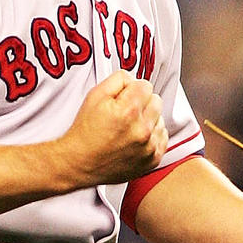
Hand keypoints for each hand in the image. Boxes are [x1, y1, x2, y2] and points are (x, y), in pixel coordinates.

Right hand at [56, 70, 167, 185]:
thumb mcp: (94, 95)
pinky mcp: (152, 159)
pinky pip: (163, 137)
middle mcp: (141, 130)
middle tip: (125, 112)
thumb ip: (118, 80)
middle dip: (142, 103)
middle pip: (156, 101)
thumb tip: (133, 79)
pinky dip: (152, 136)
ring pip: (160, 119)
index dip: (132, 89)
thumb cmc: (85, 132)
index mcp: (128, 111)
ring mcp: (148, 147)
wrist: (79, 163)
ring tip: (128, 127)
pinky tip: (135, 138)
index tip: (124, 97)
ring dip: (148, 120)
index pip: (146, 85)